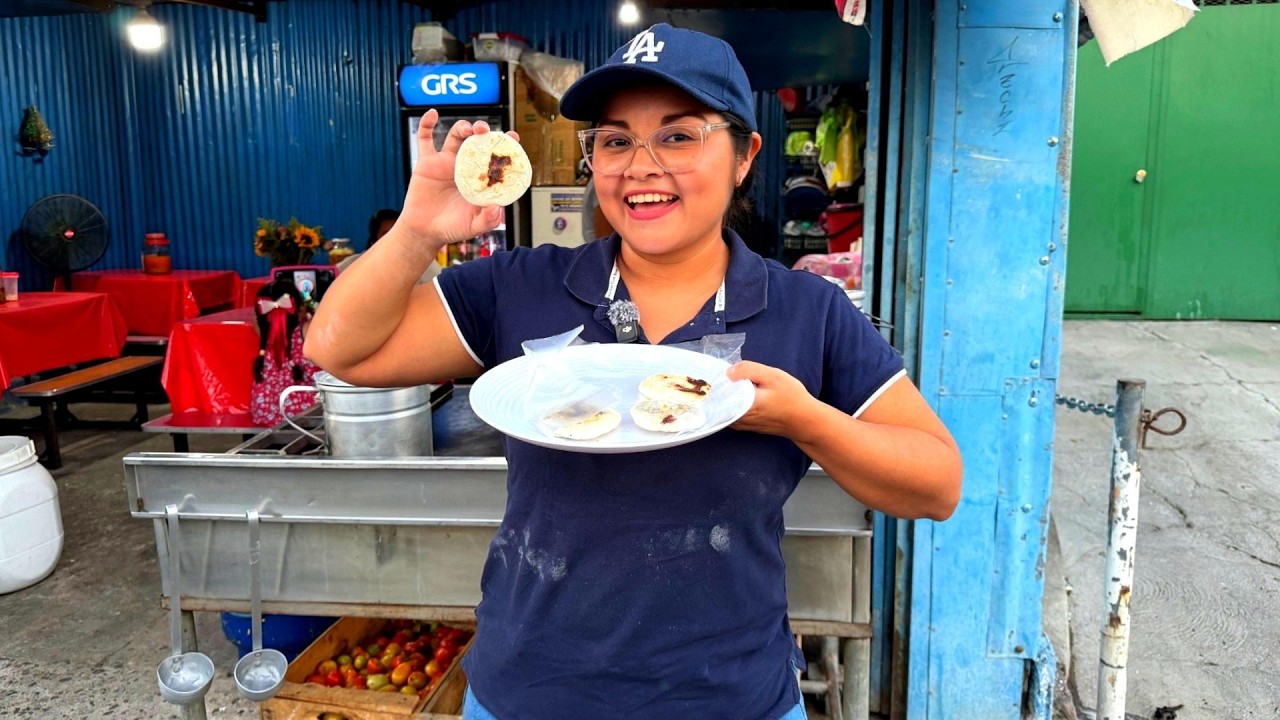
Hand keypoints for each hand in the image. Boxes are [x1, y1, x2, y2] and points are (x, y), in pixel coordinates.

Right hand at [398, 109, 515, 246]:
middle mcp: (466, 166)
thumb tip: (497, 208)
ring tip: (467, 129)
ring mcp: (446, 162)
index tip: (513, 137)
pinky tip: (432, 114)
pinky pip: (425, 139)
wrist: (424, 231)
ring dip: (462, 127)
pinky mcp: (427, 162)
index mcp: (480, 178)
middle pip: (477, 141)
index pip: (496, 157)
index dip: (505, 145)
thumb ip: (487, 220)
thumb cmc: (452, 228)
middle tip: (485, 131)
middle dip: (483, 131)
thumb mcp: (473, 227)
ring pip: (456, 136)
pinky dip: (427, 124)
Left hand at [725, 361, 819, 438]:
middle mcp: (737, 418)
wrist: (805, 421)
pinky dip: (733, 401)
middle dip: (723, 385)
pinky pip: (730, 410)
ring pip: (724, 404)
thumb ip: (748, 370)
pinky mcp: (744, 426)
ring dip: (728, 393)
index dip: (718, 379)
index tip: (721, 370)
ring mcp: (739, 424)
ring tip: (738, 383)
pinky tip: (743, 393)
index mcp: (742, 405)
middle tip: (732, 374)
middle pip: (719, 398)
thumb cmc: (792, 398)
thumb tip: (727, 371)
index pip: (718, 391)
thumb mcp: (773, 376)